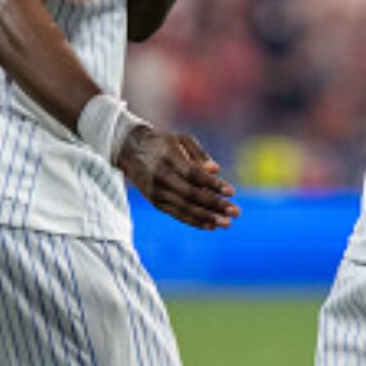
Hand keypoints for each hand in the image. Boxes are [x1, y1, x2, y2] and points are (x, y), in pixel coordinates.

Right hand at [117, 126, 235, 229]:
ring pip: (183, 208)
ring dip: (207, 217)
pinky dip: (193, 221)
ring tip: (227, 223)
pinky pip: (176, 214)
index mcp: (167, 156)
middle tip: (236, 211)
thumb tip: (216, 171)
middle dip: (214, 205)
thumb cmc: (162, 143)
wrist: (128, 151)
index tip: (232, 192)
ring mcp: (155, 190)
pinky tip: (210, 226)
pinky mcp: (154, 201)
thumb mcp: (180, 139)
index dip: (212, 184)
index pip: (192, 174)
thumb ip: (199, 153)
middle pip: (190, 194)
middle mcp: (159, 175)